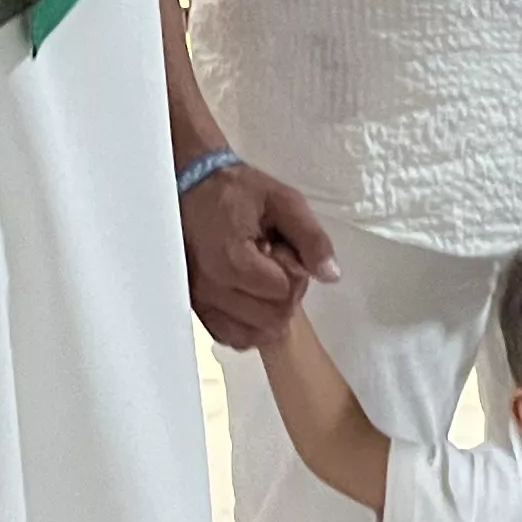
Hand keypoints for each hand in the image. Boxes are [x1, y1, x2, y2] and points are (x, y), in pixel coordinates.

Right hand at [180, 160, 335, 352]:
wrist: (190, 185)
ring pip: (254, 334)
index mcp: (233, 260)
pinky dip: (249, 325)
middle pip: (272, 317)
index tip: (280, 247)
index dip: (294, 270)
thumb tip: (331, 276)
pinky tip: (251, 298)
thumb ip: (311, 237)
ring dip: (268, 311)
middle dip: (284, 293)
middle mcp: (212, 288)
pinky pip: (231, 337)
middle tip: (272, 261)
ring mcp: (200, 302)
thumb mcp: (283, 200)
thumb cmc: (236, 190)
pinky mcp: (195, 309)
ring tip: (258, 276)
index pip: (285, 291)